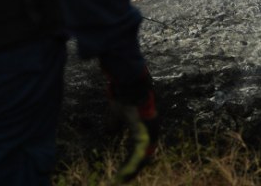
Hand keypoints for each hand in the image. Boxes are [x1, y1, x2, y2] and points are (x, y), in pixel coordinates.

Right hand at [107, 67, 159, 181]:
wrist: (128, 84)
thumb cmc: (123, 96)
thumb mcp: (116, 114)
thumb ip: (114, 125)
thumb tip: (110, 134)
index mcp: (144, 127)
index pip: (142, 148)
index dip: (134, 160)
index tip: (125, 171)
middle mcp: (151, 130)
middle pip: (145, 155)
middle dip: (134, 168)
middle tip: (124, 179)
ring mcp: (151, 131)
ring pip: (144, 157)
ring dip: (134, 168)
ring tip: (124, 178)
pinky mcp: (147, 131)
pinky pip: (142, 154)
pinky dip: (134, 164)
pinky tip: (127, 172)